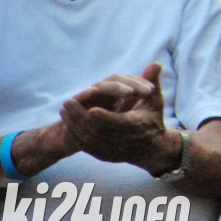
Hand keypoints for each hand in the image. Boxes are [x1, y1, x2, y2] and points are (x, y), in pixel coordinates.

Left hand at [59, 63, 173, 169]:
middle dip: (80, 117)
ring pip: (89, 139)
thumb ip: (152, 83)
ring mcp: (113, 150)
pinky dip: (76, 136)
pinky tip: (68, 124)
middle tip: (67, 102)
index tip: (89, 106)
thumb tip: (156, 63)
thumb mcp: (155, 101)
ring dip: (74, 125)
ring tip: (64, 110)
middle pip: (97, 130)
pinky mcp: (105, 156)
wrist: (152, 149)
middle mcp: (124, 141)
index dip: (103, 116)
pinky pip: (86, 147)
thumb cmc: (153, 119)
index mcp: (137, 126)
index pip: (117, 122)